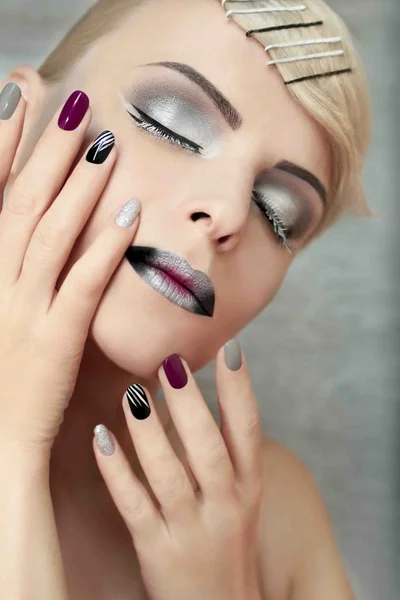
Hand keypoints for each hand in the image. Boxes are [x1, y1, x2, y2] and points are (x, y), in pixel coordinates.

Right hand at [0, 85, 140, 457]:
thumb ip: (7, 273)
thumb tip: (24, 235)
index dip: (1, 147)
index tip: (19, 101)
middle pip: (21, 203)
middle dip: (44, 149)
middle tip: (70, 100)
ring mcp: (20, 310)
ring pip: (50, 234)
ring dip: (77, 185)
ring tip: (103, 141)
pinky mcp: (54, 340)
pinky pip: (82, 283)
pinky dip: (105, 246)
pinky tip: (129, 212)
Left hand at [93, 340, 263, 599]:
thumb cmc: (227, 542)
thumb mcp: (240, 498)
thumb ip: (224, 452)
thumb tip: (194, 396)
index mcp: (249, 486)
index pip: (249, 430)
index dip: (240, 388)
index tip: (230, 347)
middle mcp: (225, 505)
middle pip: (208, 448)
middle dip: (190, 405)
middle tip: (171, 362)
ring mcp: (191, 529)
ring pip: (168, 474)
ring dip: (148, 432)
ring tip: (133, 393)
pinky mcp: (157, 549)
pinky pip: (133, 504)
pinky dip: (116, 471)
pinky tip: (102, 437)